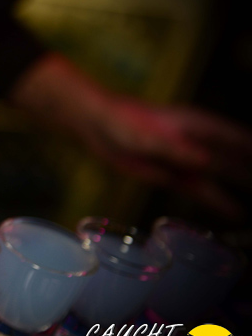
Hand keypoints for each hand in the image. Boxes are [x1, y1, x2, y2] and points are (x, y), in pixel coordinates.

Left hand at [86, 98, 251, 219]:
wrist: (99, 126)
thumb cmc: (124, 122)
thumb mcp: (149, 137)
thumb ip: (177, 150)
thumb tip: (207, 162)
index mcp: (200, 126)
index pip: (240, 141)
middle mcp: (200, 143)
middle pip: (238, 160)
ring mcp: (187, 160)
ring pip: (224, 176)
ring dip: (244, 188)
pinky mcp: (173, 174)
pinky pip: (201, 190)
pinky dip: (219, 201)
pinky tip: (237, 213)